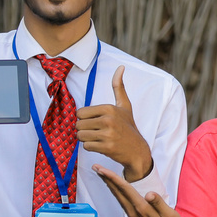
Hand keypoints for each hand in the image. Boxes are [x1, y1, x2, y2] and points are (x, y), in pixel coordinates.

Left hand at [78, 65, 152, 180]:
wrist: (138, 150)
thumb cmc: (128, 126)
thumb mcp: (125, 106)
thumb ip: (119, 86)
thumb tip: (121, 66)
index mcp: (109, 108)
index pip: (80, 113)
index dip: (85, 119)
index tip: (96, 122)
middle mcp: (108, 120)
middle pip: (79, 125)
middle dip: (84, 130)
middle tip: (96, 132)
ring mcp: (108, 134)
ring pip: (81, 136)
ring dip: (86, 139)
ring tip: (98, 138)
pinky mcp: (107, 147)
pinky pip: (87, 146)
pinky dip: (91, 147)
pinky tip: (101, 146)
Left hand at [94, 164, 185, 216]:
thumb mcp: (170, 215)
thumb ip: (159, 203)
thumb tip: (149, 194)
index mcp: (142, 209)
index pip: (125, 189)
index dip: (113, 178)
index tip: (102, 169)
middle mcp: (134, 214)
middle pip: (117, 193)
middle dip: (106, 179)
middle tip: (96, 167)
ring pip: (118, 198)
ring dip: (110, 186)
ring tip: (103, 176)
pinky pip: (122, 204)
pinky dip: (117, 194)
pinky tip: (116, 191)